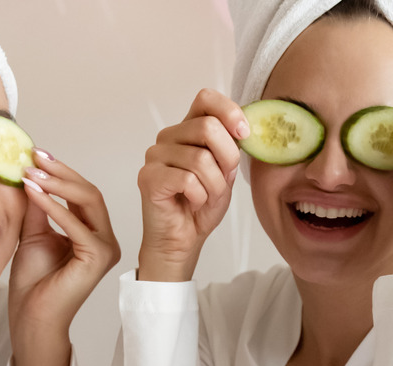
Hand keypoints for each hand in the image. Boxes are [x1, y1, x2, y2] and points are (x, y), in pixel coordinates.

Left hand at [8, 148, 119, 365]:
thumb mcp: (33, 233)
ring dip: (58, 184)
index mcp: (92, 233)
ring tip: (30, 171)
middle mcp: (105, 239)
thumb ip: (38, 206)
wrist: (32, 318)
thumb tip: (32, 173)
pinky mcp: (98, 258)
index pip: (81, 194)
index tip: (35, 155)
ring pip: (88, 202)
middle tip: (34, 156)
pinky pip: (77, 224)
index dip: (60, 173)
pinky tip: (33, 192)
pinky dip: (54, 205)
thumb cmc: (34, 284)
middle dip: (60, 172)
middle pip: (89, 193)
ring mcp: (105, 248)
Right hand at [137, 88, 247, 281]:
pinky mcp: (148, 178)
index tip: (244, 134)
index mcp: (187, 129)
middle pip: (208, 127)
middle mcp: (168, 137)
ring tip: (206, 197)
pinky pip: (187, 180)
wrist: (182, 240)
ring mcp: (155, 156)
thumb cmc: (201, 206)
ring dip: (214, 186)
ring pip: (201, 159)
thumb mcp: (226, 171)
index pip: (206, 99)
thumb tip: (244, 127)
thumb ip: (231, 145)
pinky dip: (199, 196)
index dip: (229, 112)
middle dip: (227, 159)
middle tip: (222, 181)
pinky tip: (192, 202)